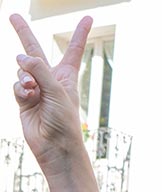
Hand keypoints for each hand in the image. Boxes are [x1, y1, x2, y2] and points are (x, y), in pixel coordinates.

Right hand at [10, 15, 91, 171]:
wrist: (55, 146)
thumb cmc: (65, 121)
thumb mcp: (58, 91)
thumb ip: (39, 69)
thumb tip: (20, 57)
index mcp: (67, 77)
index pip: (73, 51)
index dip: (79, 34)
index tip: (88, 18)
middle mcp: (50, 80)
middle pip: (35, 51)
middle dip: (23, 33)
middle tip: (13, 15)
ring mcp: (36, 88)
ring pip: (22, 69)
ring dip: (26, 76)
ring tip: (34, 90)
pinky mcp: (24, 98)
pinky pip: (17, 84)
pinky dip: (21, 89)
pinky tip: (28, 97)